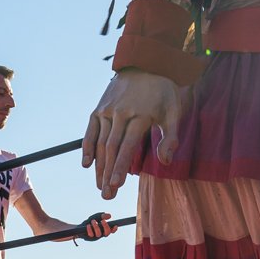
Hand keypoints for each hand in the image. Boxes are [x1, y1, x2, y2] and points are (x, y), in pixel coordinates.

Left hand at [79, 213, 116, 240]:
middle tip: (103, 221)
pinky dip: (90, 230)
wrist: (79, 227)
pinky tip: (88, 225)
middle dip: (106, 227)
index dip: (114, 229)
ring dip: (96, 227)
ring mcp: (95, 237)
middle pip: (106, 234)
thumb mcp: (95, 217)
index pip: (111, 231)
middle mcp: (101, 235)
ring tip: (93, 221)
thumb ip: (101, 216)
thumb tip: (109, 215)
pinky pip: (90, 235)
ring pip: (98, 234)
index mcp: (104, 230)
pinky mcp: (89, 238)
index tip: (115, 225)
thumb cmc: (89, 222)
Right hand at [83, 69, 185, 197]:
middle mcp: (121, 113)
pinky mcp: (99, 108)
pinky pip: (91, 130)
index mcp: (141, 116)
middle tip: (106, 195)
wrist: (145, 63)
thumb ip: (170, 138)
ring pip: (100, 142)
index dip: (121, 167)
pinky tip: (85, 164)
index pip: (128, 146)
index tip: (116, 185)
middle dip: (108, 174)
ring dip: (98, 166)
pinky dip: (87, 146)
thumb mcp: (174, 112)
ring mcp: (108, 110)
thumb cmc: (163, 92)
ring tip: (99, 186)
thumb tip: (165, 162)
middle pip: (111, 149)